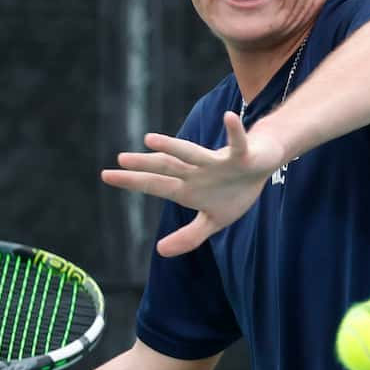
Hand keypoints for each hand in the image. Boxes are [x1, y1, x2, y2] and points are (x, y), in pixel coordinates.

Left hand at [101, 112, 286, 256]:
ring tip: (150, 140)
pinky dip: (234, 131)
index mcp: (188, 187)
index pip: (156, 184)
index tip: (106, 175)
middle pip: (167, 167)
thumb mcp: (213, 221)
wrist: (262, 163)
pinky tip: (228, 117)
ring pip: (193, 154)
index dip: (133, 181)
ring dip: (173, 146)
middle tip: (120, 159)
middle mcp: (198, 171)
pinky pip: (237, 143)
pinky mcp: (241, 156)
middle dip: (145, 165)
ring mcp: (218, 163)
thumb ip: (189, 237)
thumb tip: (160, 251)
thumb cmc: (235, 190)